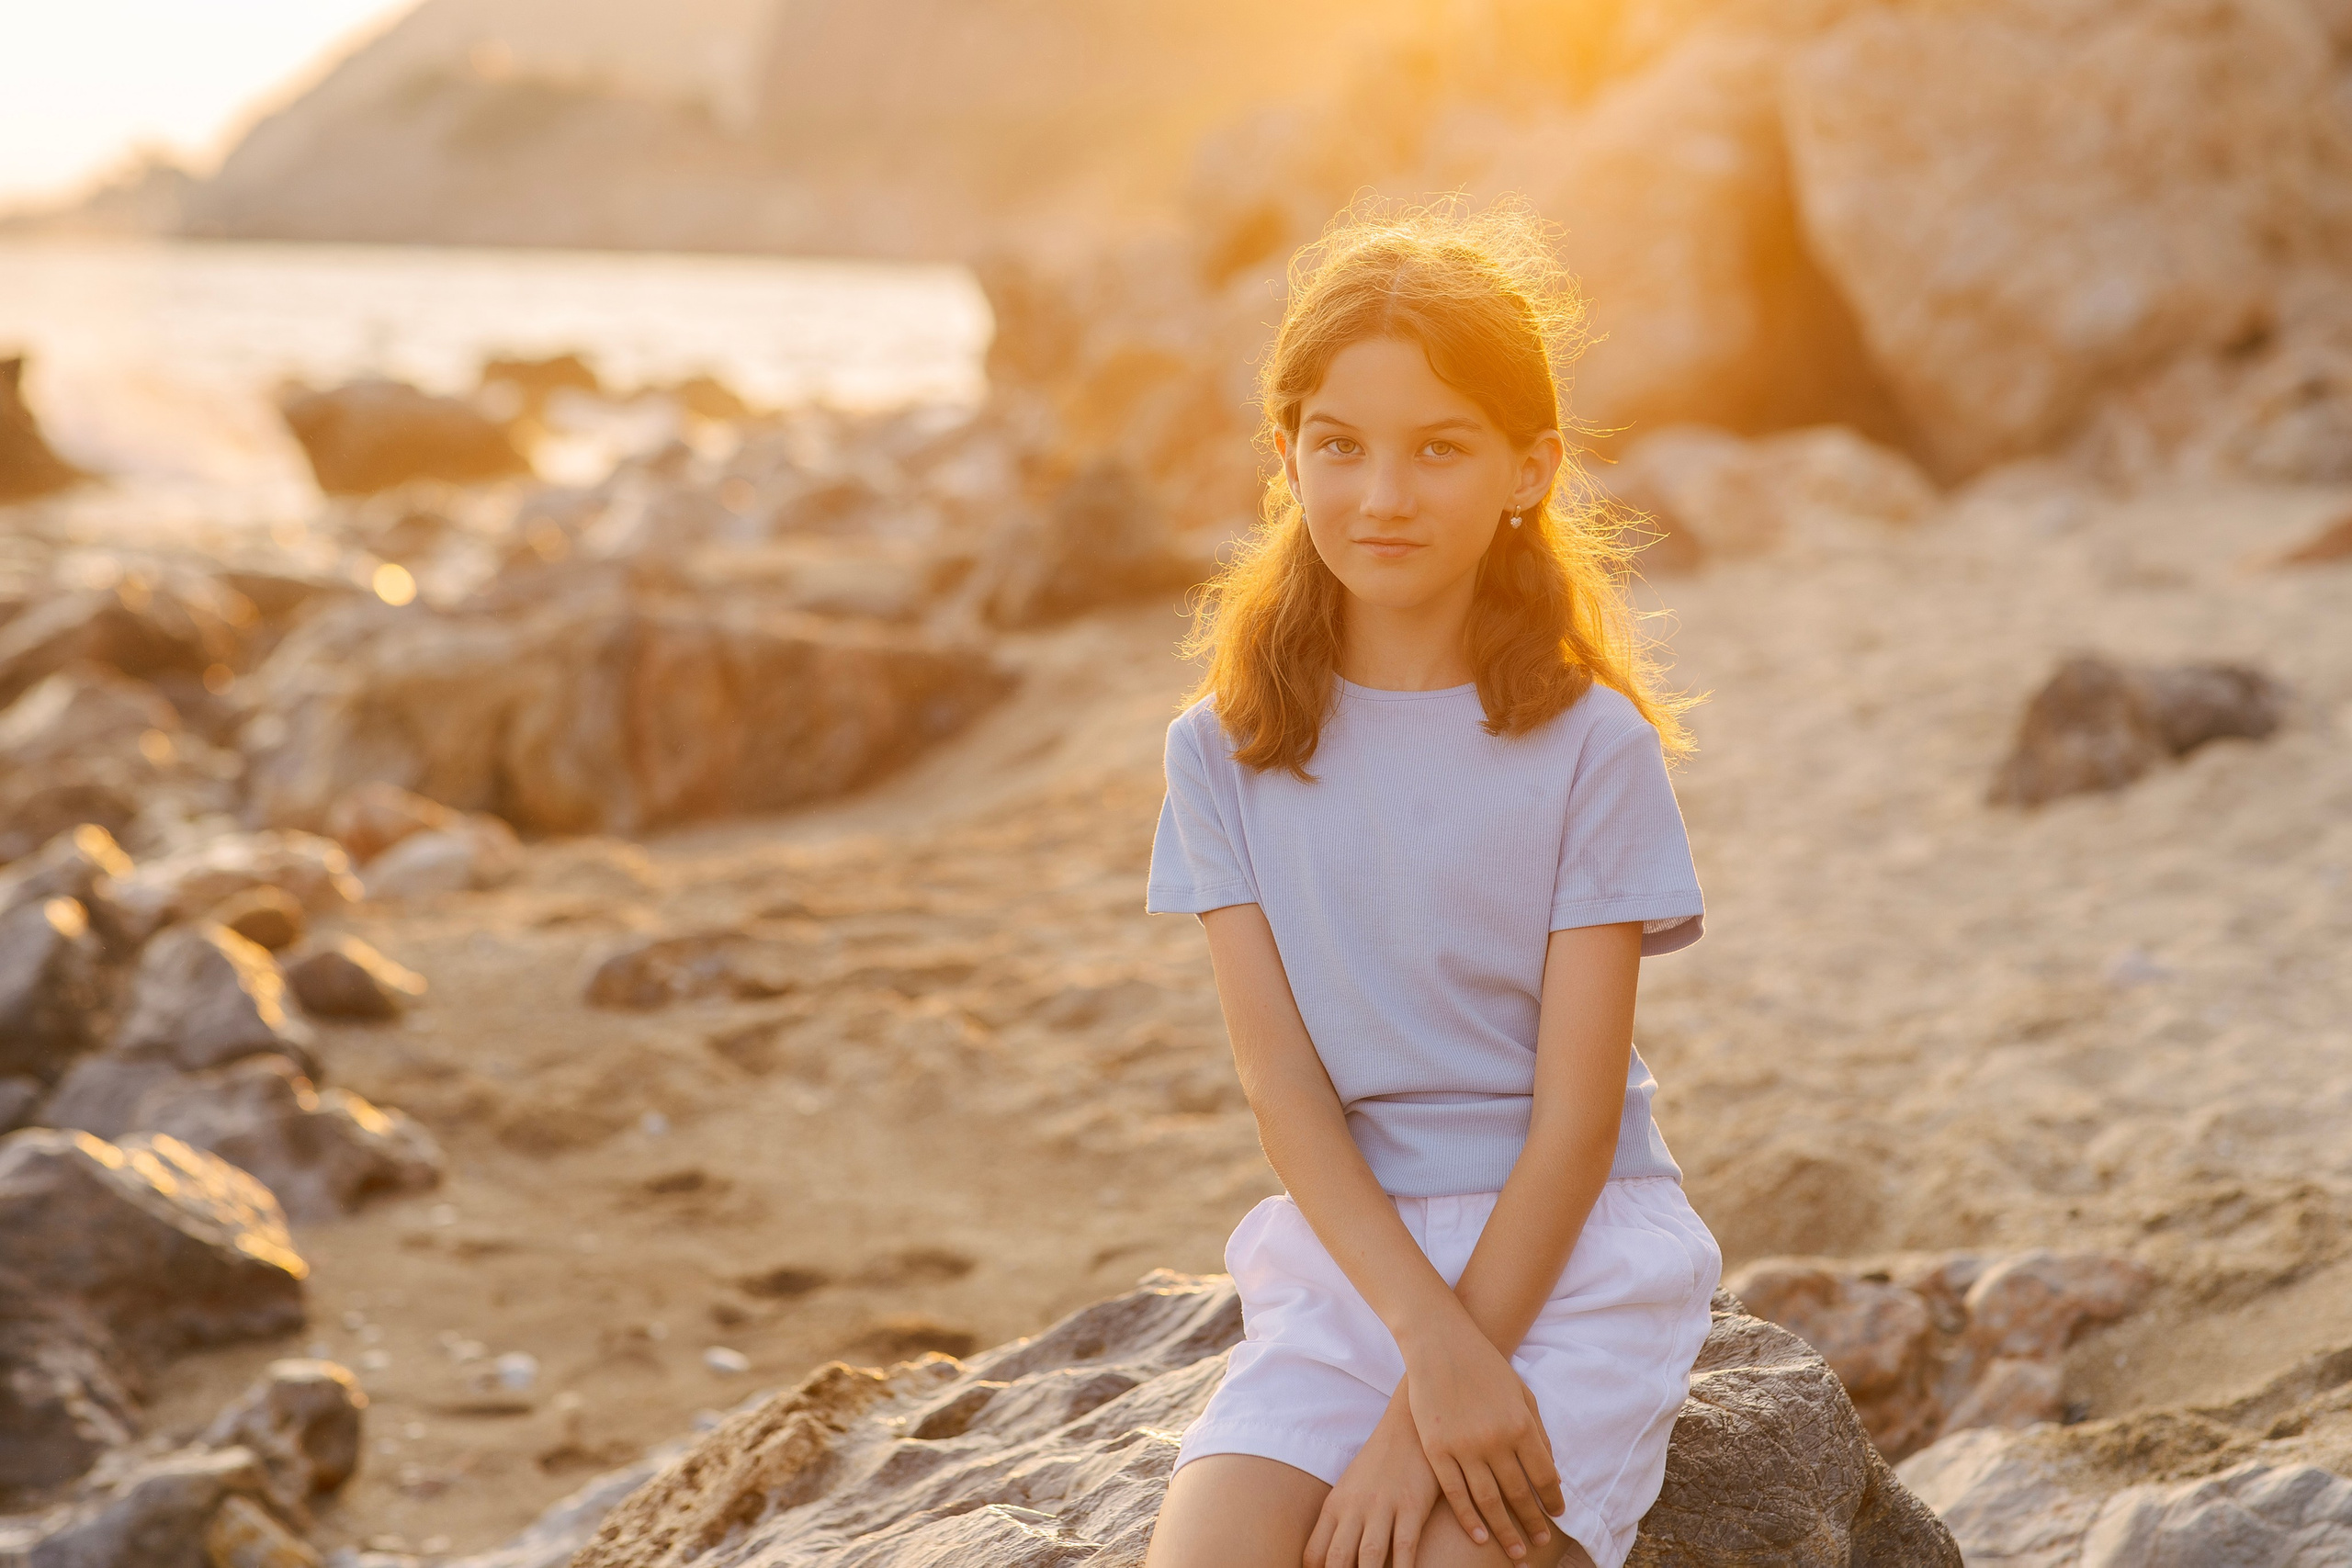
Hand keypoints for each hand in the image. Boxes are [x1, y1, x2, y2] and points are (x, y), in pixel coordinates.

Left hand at [1304, 1385, 1440, 1567]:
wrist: (1409, 1425)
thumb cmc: (1380, 1462)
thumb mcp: (1351, 1487)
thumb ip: (1340, 1520)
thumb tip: (1331, 1556)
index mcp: (1335, 1505)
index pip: (1314, 1553)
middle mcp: (1354, 1508)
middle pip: (1336, 1560)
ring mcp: (1382, 1506)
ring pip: (1369, 1557)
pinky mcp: (1411, 1506)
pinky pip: (1405, 1547)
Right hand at [1401, 1322, 1564, 1560]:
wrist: (1440, 1344)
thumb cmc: (1485, 1366)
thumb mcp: (1521, 1392)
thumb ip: (1537, 1431)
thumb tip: (1550, 1472)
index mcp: (1521, 1425)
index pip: (1544, 1476)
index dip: (1552, 1499)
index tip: (1557, 1515)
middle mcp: (1496, 1440)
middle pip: (1519, 1494)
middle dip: (1533, 1522)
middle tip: (1540, 1542)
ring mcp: (1464, 1446)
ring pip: (1489, 1501)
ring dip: (1505, 1530)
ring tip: (1516, 1551)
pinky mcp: (1437, 1448)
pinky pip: (1455, 1493)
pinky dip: (1470, 1519)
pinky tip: (1481, 1536)